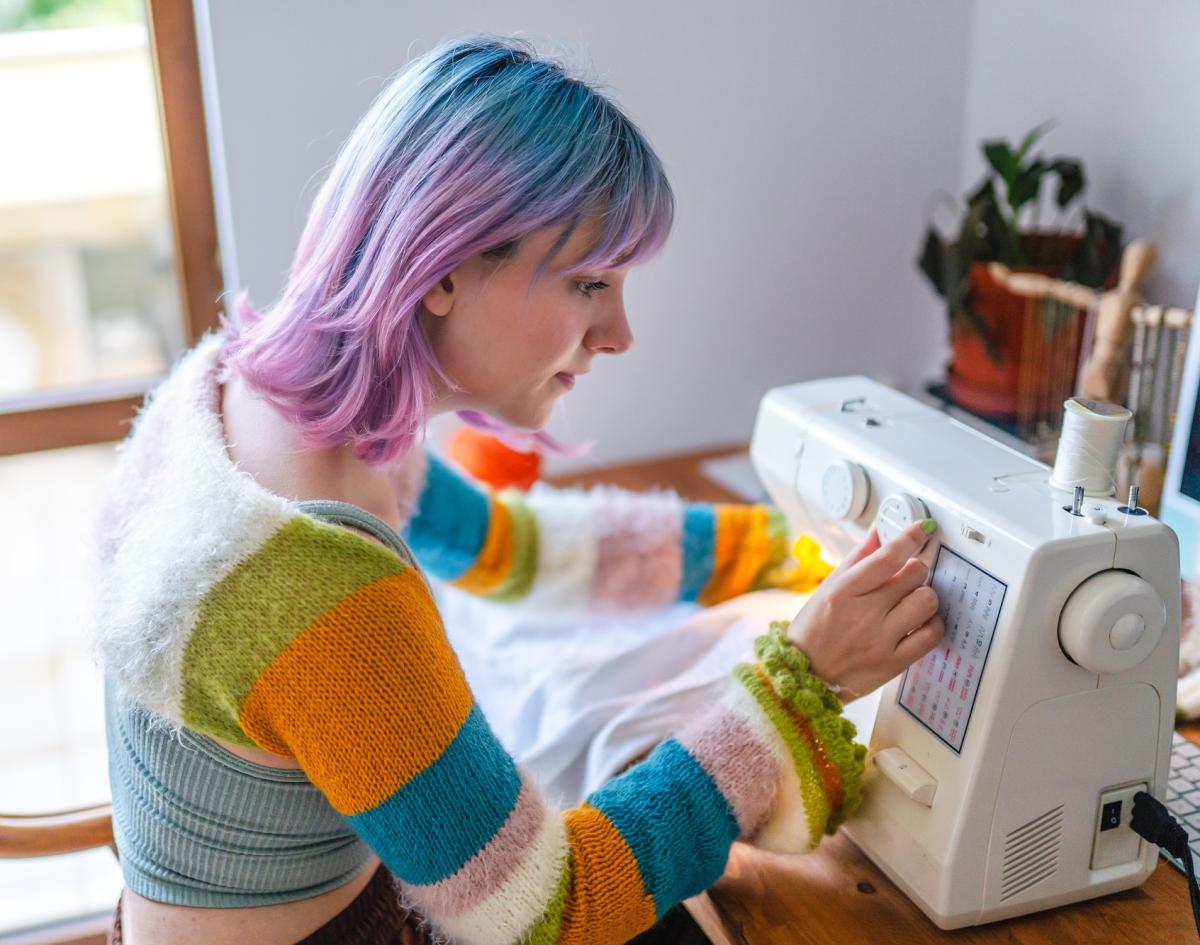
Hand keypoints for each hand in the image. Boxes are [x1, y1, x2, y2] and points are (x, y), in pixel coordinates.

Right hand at [785, 520, 943, 699]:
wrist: (807, 676)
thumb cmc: (815, 629)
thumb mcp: (828, 588)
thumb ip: (857, 558)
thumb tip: (879, 532)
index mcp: (843, 591)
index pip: (886, 557)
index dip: (910, 538)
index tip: (923, 528)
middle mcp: (863, 614)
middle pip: (913, 575)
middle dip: (915, 570)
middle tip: (907, 577)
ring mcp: (880, 640)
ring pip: (926, 602)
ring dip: (925, 596)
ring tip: (913, 601)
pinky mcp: (893, 663)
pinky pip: (931, 636)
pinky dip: (932, 624)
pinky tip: (921, 622)